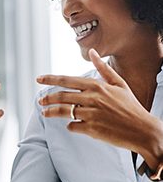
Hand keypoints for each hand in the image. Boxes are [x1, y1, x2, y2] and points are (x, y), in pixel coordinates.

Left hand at [37, 49, 162, 164]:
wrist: (144, 130)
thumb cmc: (131, 107)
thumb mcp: (119, 84)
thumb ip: (103, 68)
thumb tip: (92, 51)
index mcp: (97, 86)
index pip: (67, 80)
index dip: (50, 79)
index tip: (39, 79)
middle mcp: (92, 98)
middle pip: (61, 96)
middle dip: (47, 98)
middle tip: (40, 101)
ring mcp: (91, 114)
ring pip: (63, 111)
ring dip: (51, 112)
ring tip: (45, 112)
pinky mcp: (92, 129)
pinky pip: (73, 126)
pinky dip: (70, 126)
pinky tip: (72, 125)